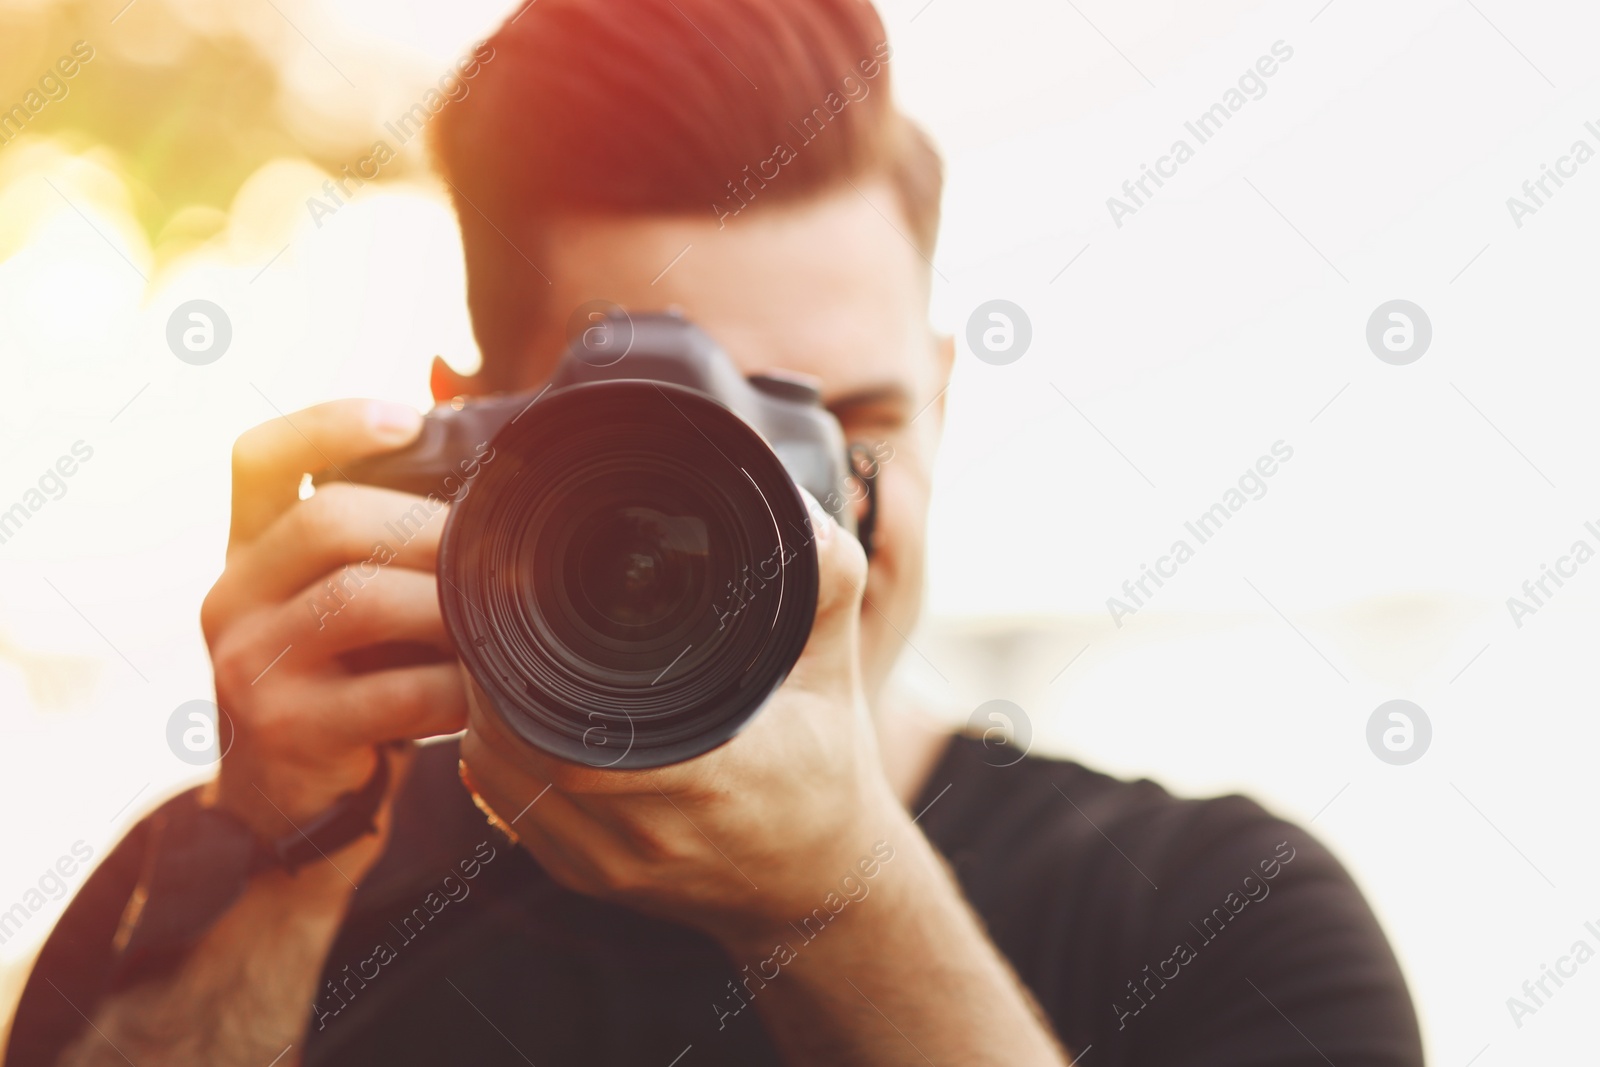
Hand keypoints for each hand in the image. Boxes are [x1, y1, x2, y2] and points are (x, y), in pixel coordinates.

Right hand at [200, 399, 468, 845]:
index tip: (408, 421)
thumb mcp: (348, 611)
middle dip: (429, 529)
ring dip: (447, 607)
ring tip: (497, 623)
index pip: (261, 457)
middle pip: (327, 519)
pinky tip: (484, 693)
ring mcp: (248, 664)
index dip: (330, 423)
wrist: (291, 809)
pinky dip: (455, 686)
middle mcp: (232, 596)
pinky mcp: (286, 729)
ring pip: (358, 599)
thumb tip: (496, 502)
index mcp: (249, 551)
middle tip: (498, 556)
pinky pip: (392, 690)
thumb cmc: (347, 688)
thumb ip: (387, 554)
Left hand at [458, 494, 912, 943]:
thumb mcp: (837, 672)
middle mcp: (651, 832)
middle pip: (518, 751)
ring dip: (485, 715)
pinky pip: (510, 811)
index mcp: (711, 778)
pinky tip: (505, 714)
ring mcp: (611, 864)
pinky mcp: (588, 877)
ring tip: (498, 655)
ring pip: (502, 781)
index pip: (573, 732)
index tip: (522, 607)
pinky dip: (495, 758)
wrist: (819, 889)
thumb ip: (829, 587)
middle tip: (498, 613)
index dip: (528, 672)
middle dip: (494, 679)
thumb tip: (802, 521)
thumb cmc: (827, 774)